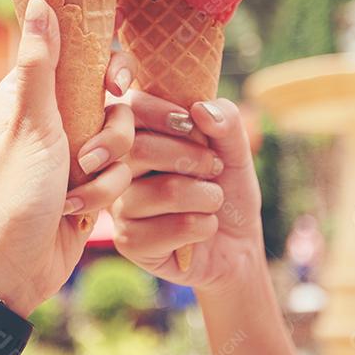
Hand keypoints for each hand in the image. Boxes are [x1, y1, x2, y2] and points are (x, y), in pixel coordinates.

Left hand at [0, 0, 135, 314]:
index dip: (106, 70)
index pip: (80, 58)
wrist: (17, 268)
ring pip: (121, 140)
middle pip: (111, 101)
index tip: (117, 85)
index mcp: (27, 96)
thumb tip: (41, 2)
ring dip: (106, 169)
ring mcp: (70, 153)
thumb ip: (41, 64)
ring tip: (78, 189)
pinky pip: (119, 173)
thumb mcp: (32, 125)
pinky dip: (103, 193)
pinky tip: (78, 211)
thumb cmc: (15, 195)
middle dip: (111, 132)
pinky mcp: (88, 184)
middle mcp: (50, 119)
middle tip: (89, 155)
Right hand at [111, 91, 262, 295]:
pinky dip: (203, 226)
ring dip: (206, 196)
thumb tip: (199, 110)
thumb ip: (226, 120)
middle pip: (141, 149)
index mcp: (136, 137)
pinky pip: (170, 228)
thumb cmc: (227, 190)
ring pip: (165, 191)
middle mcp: (118, 169)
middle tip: (215, 168)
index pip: (129, 110)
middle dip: (193, 158)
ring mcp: (119, 206)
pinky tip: (203, 229)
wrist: (236, 244)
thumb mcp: (235, 149)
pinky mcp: (128, 242)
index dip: (161, 112)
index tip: (192, 125)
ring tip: (213, 202)